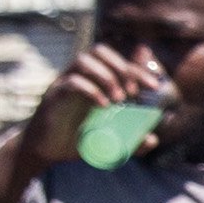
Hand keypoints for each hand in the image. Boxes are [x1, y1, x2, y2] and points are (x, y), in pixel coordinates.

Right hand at [33, 41, 166, 164]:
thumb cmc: (78, 140)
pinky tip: (103, 106)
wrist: (48, 151)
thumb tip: (153, 139)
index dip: (138, 68)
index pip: (117, 60)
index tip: (154, 86)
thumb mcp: (111, 140)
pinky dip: (90, 91)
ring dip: (106, 76)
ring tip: (119, 99)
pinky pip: (71, 83)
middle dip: (122, 67)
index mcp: (95, 80)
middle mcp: (80, 75)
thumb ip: (132, 138)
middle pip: (100, 51)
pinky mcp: (54, 96)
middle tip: (134, 92)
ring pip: (83, 61)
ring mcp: (65, 83)